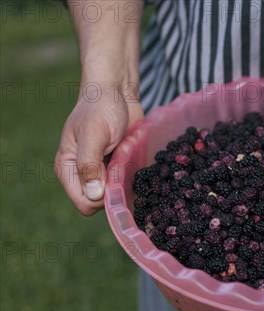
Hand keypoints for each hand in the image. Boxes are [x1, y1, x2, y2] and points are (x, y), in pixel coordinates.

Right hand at [55, 82, 142, 215]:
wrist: (116, 92)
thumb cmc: (100, 108)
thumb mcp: (93, 135)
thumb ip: (89, 165)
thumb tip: (94, 195)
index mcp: (68, 168)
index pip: (84, 202)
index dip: (102, 198)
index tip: (115, 178)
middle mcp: (82, 174)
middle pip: (102, 201)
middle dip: (116, 185)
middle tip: (121, 158)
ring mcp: (100, 171)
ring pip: (117, 192)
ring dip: (126, 175)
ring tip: (125, 151)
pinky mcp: (116, 166)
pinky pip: (127, 180)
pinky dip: (133, 169)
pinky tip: (131, 151)